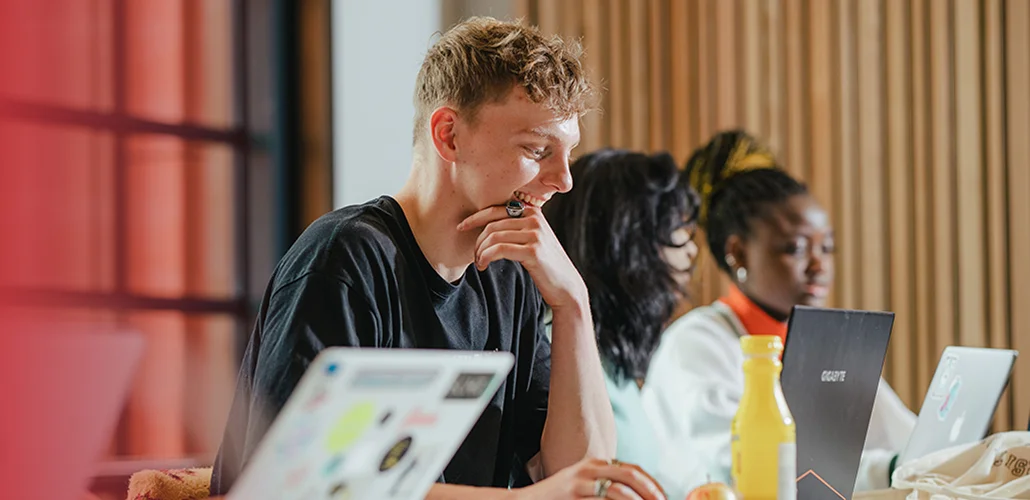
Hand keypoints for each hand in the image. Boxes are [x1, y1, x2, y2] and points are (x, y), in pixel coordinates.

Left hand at [458, 204, 586, 309]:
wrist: (565, 285)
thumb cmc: (545, 264)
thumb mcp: (533, 238)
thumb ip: (516, 227)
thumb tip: (485, 223)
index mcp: (532, 211)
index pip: (495, 209)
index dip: (475, 218)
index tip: (461, 227)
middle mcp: (534, 218)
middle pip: (492, 224)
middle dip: (478, 240)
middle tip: (474, 255)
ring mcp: (535, 233)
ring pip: (493, 237)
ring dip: (480, 251)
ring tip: (479, 263)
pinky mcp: (533, 250)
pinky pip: (498, 249)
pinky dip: (486, 257)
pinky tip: (483, 266)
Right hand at [514, 458, 665, 499]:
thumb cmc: (559, 498)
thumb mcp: (584, 485)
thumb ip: (606, 485)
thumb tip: (635, 493)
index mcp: (595, 464)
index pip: (632, 470)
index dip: (651, 483)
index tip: (663, 496)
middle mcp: (589, 470)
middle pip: (629, 476)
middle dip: (650, 491)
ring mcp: (581, 484)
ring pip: (618, 491)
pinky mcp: (574, 497)